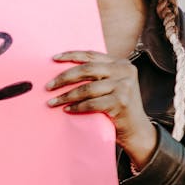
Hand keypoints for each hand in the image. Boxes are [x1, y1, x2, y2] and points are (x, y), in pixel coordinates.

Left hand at [47, 51, 157, 168]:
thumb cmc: (117, 106)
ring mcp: (124, 86)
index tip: (54, 59)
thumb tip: (64, 70)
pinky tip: (67, 110)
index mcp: (120, 63)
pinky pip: (91, 103)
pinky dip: (77, 107)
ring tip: (52, 102)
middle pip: (87, 70)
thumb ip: (98, 75)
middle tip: (48, 86)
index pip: (92, 55)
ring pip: (87, 88)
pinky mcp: (121, 102)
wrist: (136, 129)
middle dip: (64, 78)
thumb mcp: (112, 85)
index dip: (71, 55)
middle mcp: (124, 71)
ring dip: (66, 96)